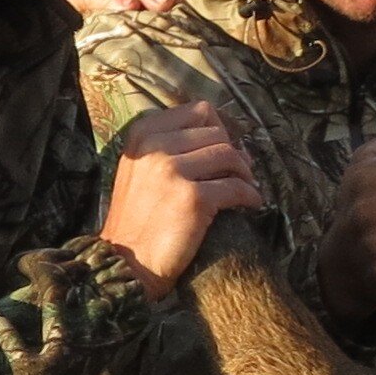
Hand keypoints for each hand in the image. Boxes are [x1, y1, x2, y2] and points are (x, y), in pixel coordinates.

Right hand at [99, 100, 261, 291]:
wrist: (124, 263)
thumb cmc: (136, 220)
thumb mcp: (140, 169)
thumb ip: (170, 146)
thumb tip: (229, 139)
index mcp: (143, 134)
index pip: (199, 111)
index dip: (219, 130)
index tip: (223, 151)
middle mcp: (155, 146)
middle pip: (217, 133)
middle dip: (233, 153)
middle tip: (238, 174)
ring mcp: (172, 170)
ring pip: (230, 155)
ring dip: (245, 174)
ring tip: (246, 188)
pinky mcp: (193, 198)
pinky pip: (236, 187)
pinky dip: (250, 196)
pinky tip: (251, 204)